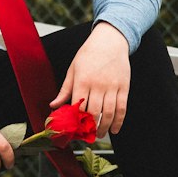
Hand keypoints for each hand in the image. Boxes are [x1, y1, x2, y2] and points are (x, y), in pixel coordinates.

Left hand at [50, 22, 130, 136]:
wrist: (110, 40)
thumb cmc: (89, 54)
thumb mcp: (73, 69)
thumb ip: (65, 89)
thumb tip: (53, 106)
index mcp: (82, 80)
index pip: (78, 106)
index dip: (76, 121)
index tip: (74, 130)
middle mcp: (98, 84)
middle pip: (94, 112)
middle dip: (90, 127)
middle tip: (87, 135)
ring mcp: (112, 86)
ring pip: (109, 113)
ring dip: (104, 127)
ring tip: (99, 135)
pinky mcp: (124, 87)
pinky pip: (122, 107)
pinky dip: (119, 121)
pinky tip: (115, 129)